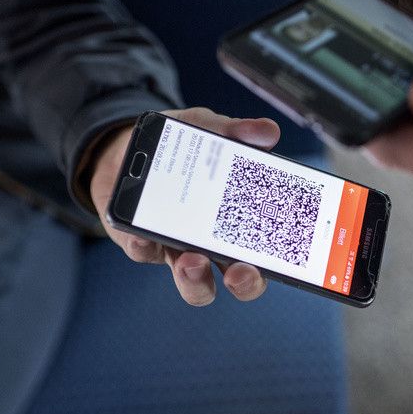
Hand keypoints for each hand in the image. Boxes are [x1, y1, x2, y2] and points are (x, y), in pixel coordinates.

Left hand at [89, 108, 280, 305]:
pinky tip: (143, 233)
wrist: (130, 151)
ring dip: (195, 278)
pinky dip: (144, 244)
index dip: (277, 263)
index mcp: (239, 222)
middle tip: (239, 273)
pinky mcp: (141, 244)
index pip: (267, 253)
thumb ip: (236, 132)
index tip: (283, 257)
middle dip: (244, 282)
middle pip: (238, 280)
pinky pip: (144, 252)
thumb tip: (267, 131)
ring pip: (193, 282)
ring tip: (192, 260)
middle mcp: (213, 245)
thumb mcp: (209, 131)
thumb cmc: (180, 150)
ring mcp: (178, 249)